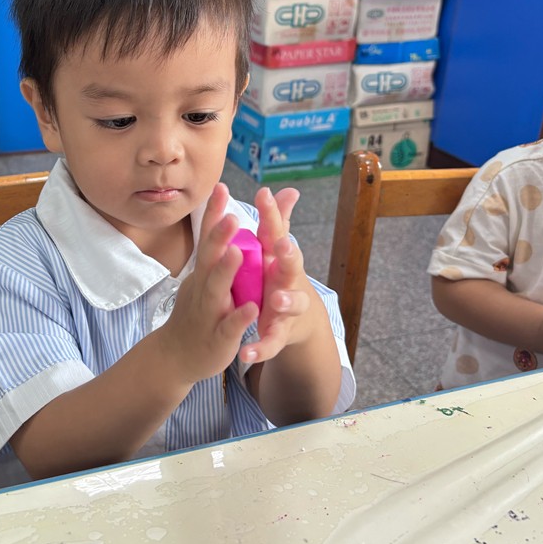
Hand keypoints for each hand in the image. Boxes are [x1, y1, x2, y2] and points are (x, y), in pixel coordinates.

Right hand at [158, 183, 258, 383]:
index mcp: (203, 272)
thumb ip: (220, 249)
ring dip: (225, 271)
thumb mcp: (207, 278)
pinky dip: (239, 317)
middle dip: (219, 236)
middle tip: (232, 214)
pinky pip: (228, 326)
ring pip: (216, 290)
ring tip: (238, 252)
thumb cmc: (196, 311)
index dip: (212, 213)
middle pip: (209, 258)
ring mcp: (208, 312)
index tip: (221, 186)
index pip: (207, 237)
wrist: (175, 356)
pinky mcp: (218, 337)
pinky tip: (252, 308)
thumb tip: (228, 215)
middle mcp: (202, 287)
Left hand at [240, 186, 313, 363]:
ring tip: (276, 298)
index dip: (272, 214)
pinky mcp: (278, 334)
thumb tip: (288, 189)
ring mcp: (286, 308)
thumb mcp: (277, 252)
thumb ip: (280, 221)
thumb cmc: (280, 278)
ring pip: (289, 304)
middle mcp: (288, 280)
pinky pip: (270, 342)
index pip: (278, 232)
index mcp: (281, 258)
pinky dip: (260, 348)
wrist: (296, 322)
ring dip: (285, 300)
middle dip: (289, 255)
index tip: (263, 194)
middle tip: (283, 244)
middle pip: (292, 266)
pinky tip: (246, 353)